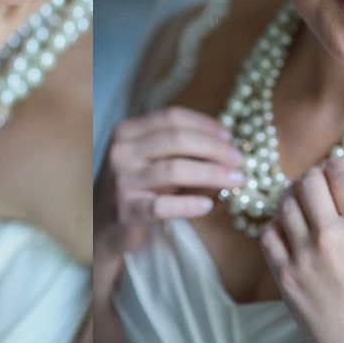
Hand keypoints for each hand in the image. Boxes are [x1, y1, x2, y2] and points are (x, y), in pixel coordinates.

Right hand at [99, 106, 243, 253]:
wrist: (103, 225)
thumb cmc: (138, 186)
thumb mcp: (153, 160)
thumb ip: (181, 150)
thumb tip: (227, 146)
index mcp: (128, 130)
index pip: (172, 117)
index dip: (205, 124)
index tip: (230, 136)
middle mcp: (121, 151)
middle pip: (176, 139)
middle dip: (214, 148)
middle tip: (239, 160)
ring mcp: (121, 181)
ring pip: (174, 169)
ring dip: (211, 174)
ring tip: (235, 180)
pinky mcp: (126, 210)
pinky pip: (164, 205)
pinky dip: (190, 204)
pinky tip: (208, 205)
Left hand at [260, 159, 343, 342]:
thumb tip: (334, 190)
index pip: (341, 176)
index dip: (335, 166)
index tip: (332, 167)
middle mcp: (332, 235)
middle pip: (308, 182)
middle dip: (311, 177)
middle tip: (312, 181)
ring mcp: (304, 254)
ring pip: (285, 204)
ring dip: (290, 198)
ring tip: (297, 201)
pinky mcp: (284, 273)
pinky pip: (268, 233)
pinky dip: (275, 226)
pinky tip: (284, 228)